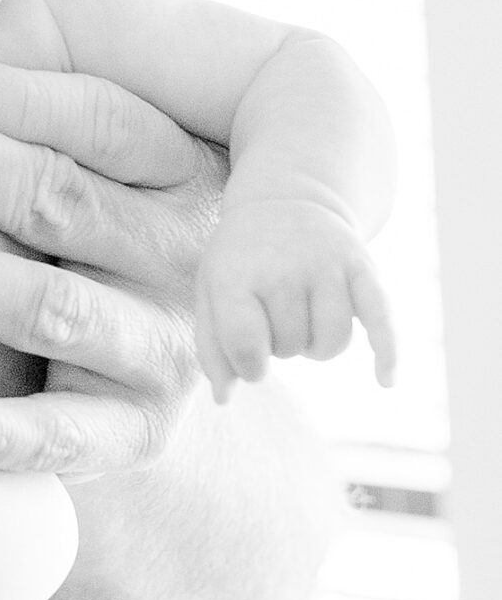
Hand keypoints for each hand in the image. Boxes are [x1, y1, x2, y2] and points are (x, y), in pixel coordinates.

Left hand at [0, 62, 223, 475]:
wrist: (141, 378)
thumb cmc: (66, 218)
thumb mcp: (75, 142)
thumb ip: (28, 73)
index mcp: (178, 163)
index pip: (103, 118)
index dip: (15, 97)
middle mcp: (183, 253)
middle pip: (65, 200)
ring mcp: (165, 347)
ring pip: (51, 307)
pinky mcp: (136, 433)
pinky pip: (57, 435)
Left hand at [196, 194, 396, 400]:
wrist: (284, 200)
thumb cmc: (242, 260)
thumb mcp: (211, 292)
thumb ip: (213, 348)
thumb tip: (225, 399)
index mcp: (235, 273)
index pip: (245, 344)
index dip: (249, 366)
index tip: (250, 358)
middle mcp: (282, 266)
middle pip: (291, 347)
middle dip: (283, 344)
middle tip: (275, 313)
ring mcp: (326, 264)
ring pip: (332, 343)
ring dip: (319, 347)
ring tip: (305, 320)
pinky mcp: (362, 267)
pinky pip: (381, 319)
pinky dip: (388, 353)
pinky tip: (386, 380)